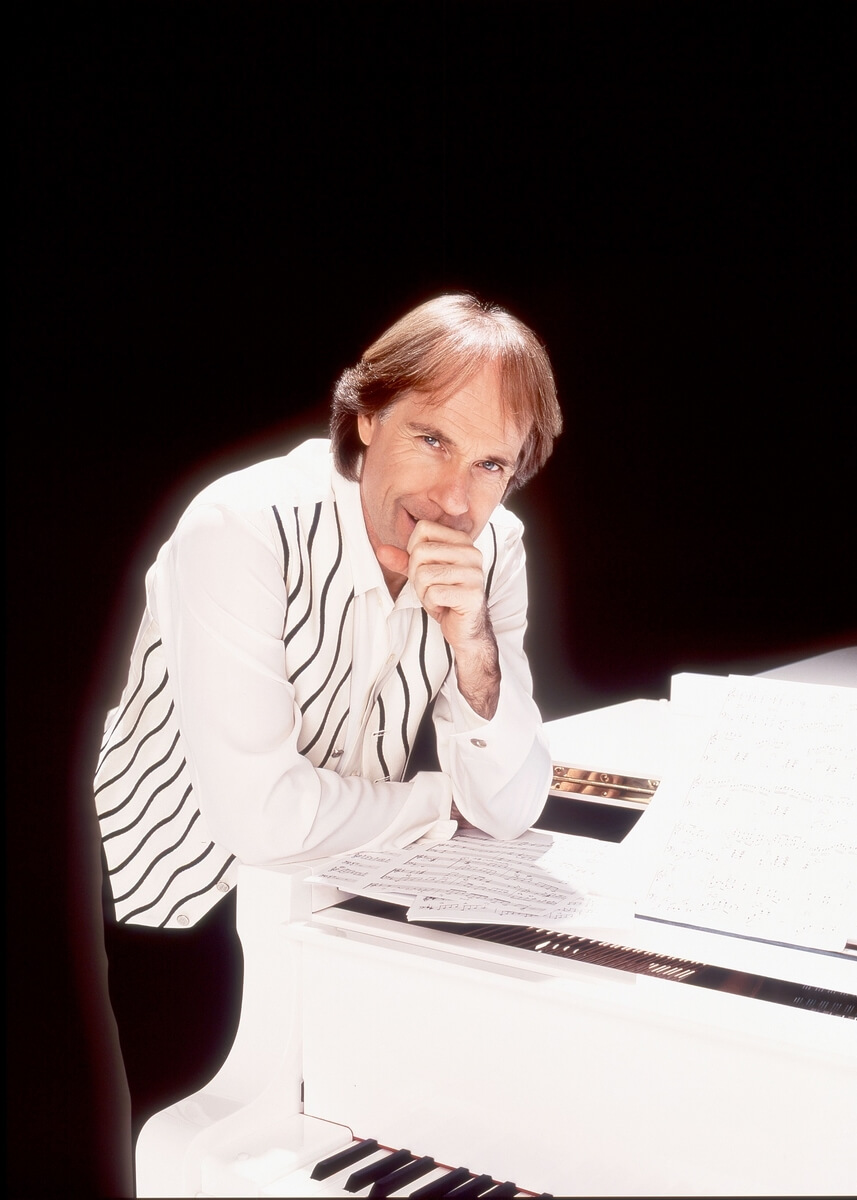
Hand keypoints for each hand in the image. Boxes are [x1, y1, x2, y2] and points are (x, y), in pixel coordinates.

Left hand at [376, 520, 500, 718]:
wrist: (465, 628)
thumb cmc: (444, 596)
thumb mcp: (421, 574)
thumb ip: (402, 560)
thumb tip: (381, 550)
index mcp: (462, 540)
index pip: (423, 529)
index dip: (413, 550)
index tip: (426, 567)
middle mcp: (471, 553)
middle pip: (420, 551)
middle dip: (416, 575)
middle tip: (431, 587)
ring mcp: (474, 573)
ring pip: (424, 574)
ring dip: (423, 592)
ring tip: (438, 598)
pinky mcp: (472, 594)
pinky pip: (433, 594)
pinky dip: (432, 604)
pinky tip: (444, 607)